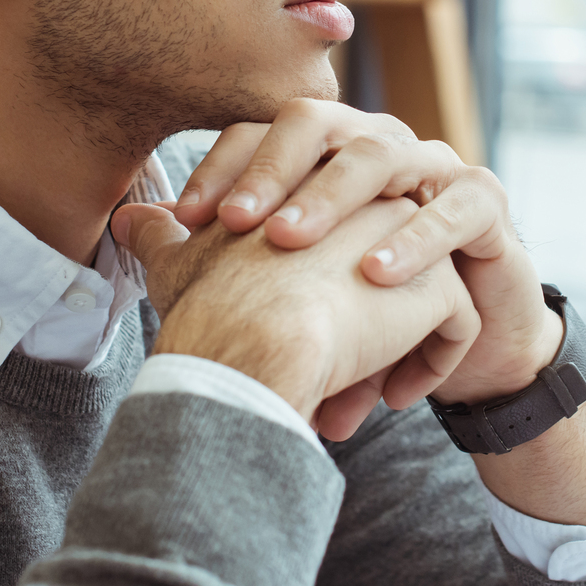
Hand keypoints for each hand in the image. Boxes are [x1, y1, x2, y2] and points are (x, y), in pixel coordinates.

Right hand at [113, 195, 480, 440]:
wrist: (256, 341)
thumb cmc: (209, 307)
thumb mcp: (181, 262)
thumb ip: (164, 237)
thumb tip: (129, 219)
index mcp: (310, 184)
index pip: (336, 237)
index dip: (318, 292)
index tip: (290, 338)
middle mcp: (366, 195)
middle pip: (382, 262)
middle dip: (361, 325)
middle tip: (323, 379)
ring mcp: (409, 234)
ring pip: (421, 294)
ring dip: (395, 351)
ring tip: (352, 401)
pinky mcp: (440, 284)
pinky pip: (456, 327)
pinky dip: (431, 366)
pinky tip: (390, 399)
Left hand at [170, 100, 560, 407]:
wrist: (460, 344)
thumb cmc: (363, 309)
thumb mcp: (283, 284)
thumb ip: (207, 251)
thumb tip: (128, 221)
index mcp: (325, 154)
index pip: (265, 132)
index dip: (224, 167)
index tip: (188, 221)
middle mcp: (376, 144)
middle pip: (321, 125)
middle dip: (274, 171)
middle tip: (235, 225)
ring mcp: (435, 167)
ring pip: (384, 155)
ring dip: (334, 199)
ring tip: (291, 244)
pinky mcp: (486, 205)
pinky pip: (455, 208)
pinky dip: (416, 241)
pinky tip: (376, 277)